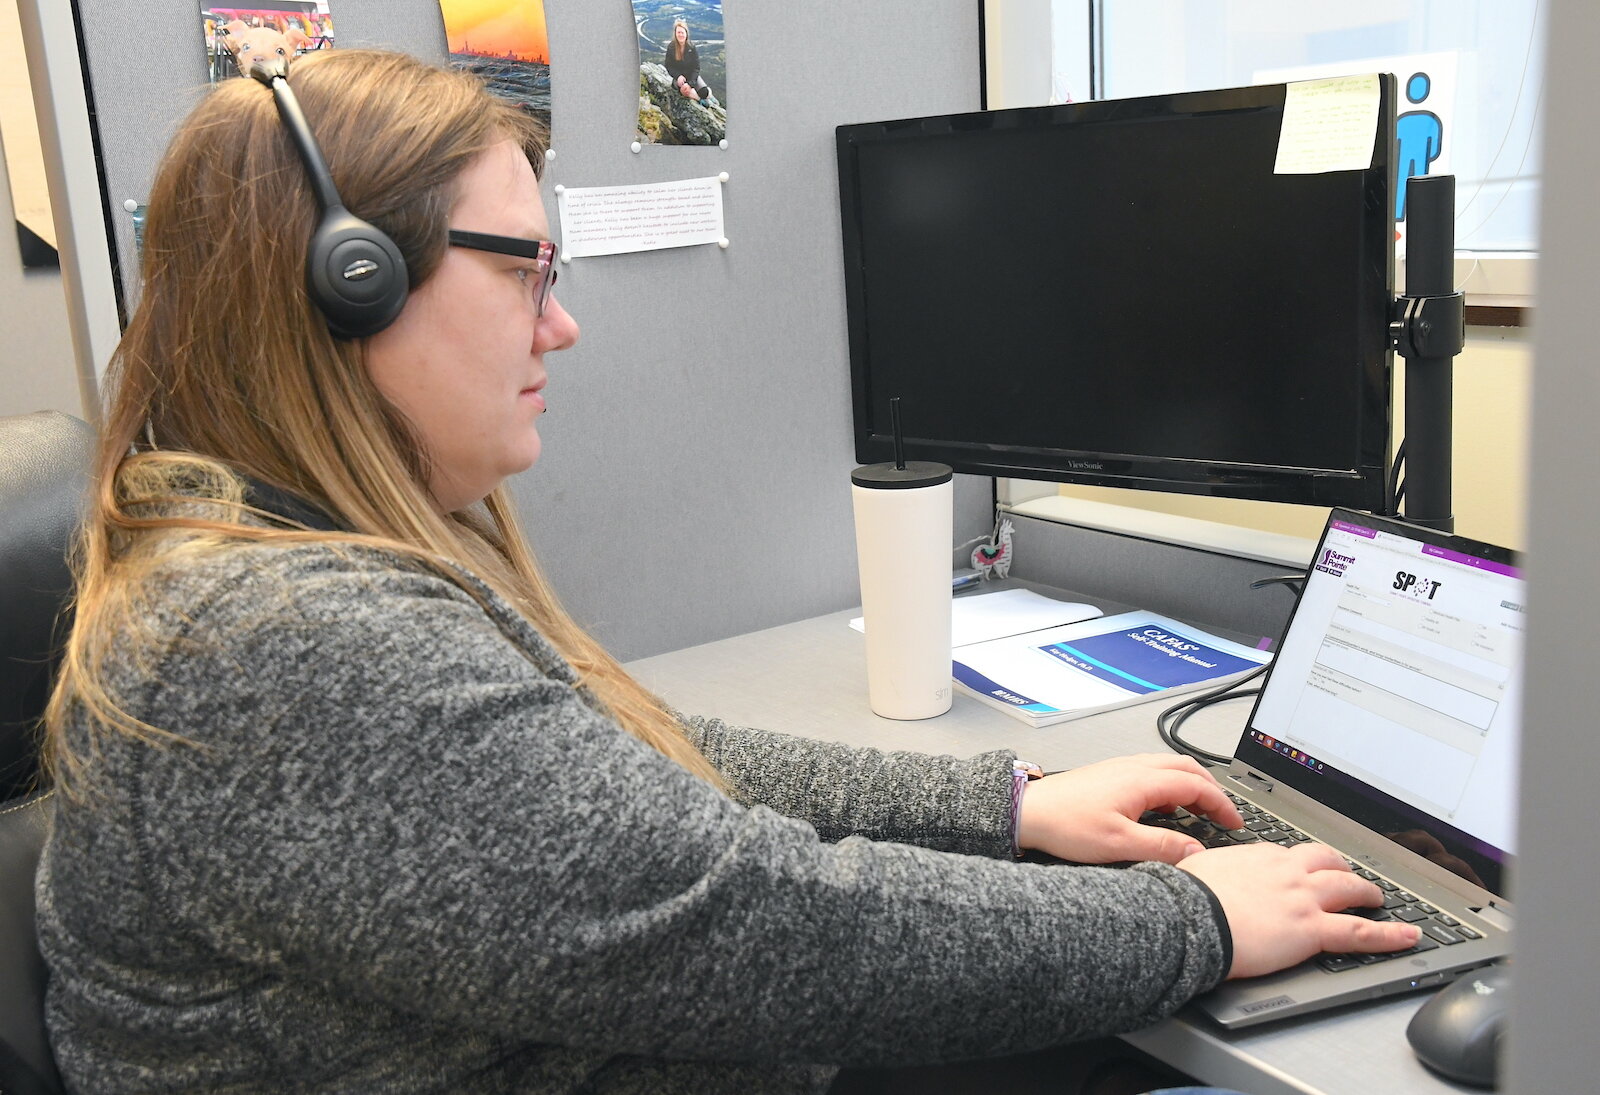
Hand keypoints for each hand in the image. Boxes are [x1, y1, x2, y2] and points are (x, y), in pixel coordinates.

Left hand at [1015, 754, 1243, 863]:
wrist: (1028, 812)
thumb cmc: (1065, 824)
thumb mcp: (1119, 843)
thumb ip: (1162, 847)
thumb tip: (1197, 852)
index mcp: (1142, 781)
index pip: (1196, 785)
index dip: (1221, 804)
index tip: (1235, 822)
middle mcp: (1134, 768)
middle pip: (1186, 768)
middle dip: (1212, 789)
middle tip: (1224, 813)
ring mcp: (1121, 768)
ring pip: (1168, 767)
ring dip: (1191, 784)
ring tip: (1201, 808)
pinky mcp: (1109, 774)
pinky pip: (1151, 771)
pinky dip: (1170, 784)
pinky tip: (1165, 805)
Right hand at [1177, 842, 1421, 977]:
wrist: (1189, 918)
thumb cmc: (1186, 897)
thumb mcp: (1195, 868)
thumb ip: (1208, 867)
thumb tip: (1197, 865)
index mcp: (1259, 856)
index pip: (1291, 855)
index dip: (1304, 863)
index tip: (1305, 869)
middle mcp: (1287, 871)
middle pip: (1327, 861)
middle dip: (1342, 868)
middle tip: (1349, 877)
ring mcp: (1304, 898)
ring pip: (1349, 888)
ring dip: (1368, 892)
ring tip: (1378, 899)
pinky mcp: (1313, 929)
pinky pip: (1361, 932)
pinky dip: (1390, 935)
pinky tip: (1408, 936)